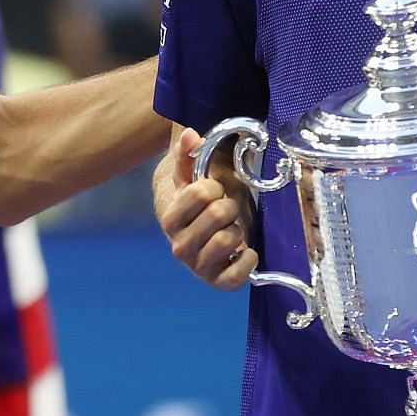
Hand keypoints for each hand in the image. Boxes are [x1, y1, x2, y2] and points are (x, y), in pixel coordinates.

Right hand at [154, 127, 257, 290]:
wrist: (200, 227)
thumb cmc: (198, 199)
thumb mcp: (190, 174)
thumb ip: (187, 154)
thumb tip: (190, 134)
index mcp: (170, 218)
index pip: (200, 194)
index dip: (213, 186)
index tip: (212, 189)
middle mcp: (179, 246)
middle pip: (218, 214)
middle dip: (228, 205)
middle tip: (225, 208)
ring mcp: (197, 266)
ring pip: (228, 239)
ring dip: (237, 228)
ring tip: (230, 227)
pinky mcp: (217, 281)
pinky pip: (235, 278)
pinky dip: (247, 262)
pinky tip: (245, 250)